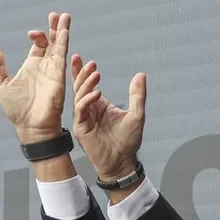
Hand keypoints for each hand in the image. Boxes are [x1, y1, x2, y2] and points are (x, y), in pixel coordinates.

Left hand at [0, 12, 71, 142]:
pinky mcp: (58, 76)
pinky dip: (63, 44)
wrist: (29, 127)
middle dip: (54, 28)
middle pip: (52, 42)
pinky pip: (62, 57)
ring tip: (65, 17)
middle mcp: (44, 66)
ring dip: (62, 31)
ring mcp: (53, 70)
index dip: (38, 35)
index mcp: (31, 66)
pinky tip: (64, 32)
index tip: (31, 34)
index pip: (39, 45)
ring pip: (60, 46)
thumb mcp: (1, 84)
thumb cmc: (16, 110)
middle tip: (57, 15)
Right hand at [71, 58, 146, 180]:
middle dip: (82, 74)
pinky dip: (87, 100)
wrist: (123, 162)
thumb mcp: (137, 114)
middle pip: (81, 88)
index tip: (81, 58)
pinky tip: (96, 93)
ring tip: (95, 74)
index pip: (88, 85)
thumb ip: (137, 95)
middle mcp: (89, 110)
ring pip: (79, 96)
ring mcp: (83, 119)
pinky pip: (81, 110)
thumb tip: (140, 75)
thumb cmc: (128, 141)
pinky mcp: (81, 128)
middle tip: (88, 63)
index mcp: (99, 105)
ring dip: (86, 84)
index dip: (83, 72)